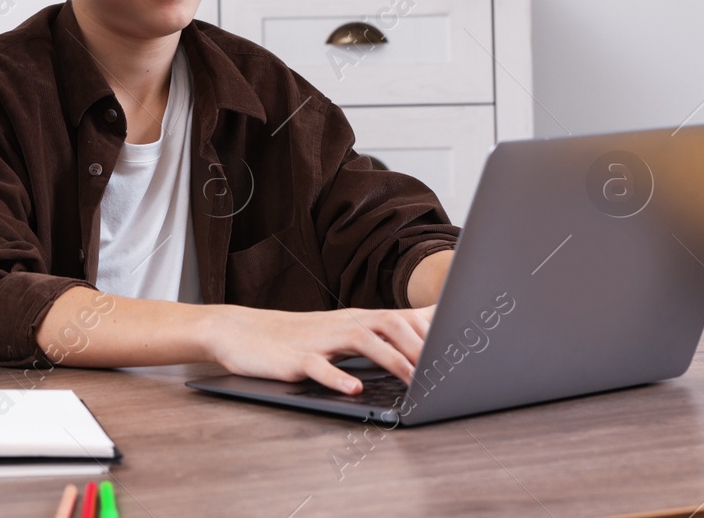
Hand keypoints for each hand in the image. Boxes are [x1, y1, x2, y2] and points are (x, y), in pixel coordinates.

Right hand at [203, 304, 433, 394]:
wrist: (238, 332)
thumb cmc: (293, 338)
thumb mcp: (336, 335)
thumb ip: (372, 338)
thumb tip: (415, 344)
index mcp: (354, 320)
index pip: (400, 315)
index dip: (433, 325)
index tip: (465, 336)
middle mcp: (341, 324)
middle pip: (388, 322)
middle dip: (419, 342)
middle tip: (446, 366)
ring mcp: (318, 339)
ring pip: (360, 339)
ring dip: (390, 358)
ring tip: (412, 378)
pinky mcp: (295, 358)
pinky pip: (318, 366)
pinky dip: (337, 377)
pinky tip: (353, 388)